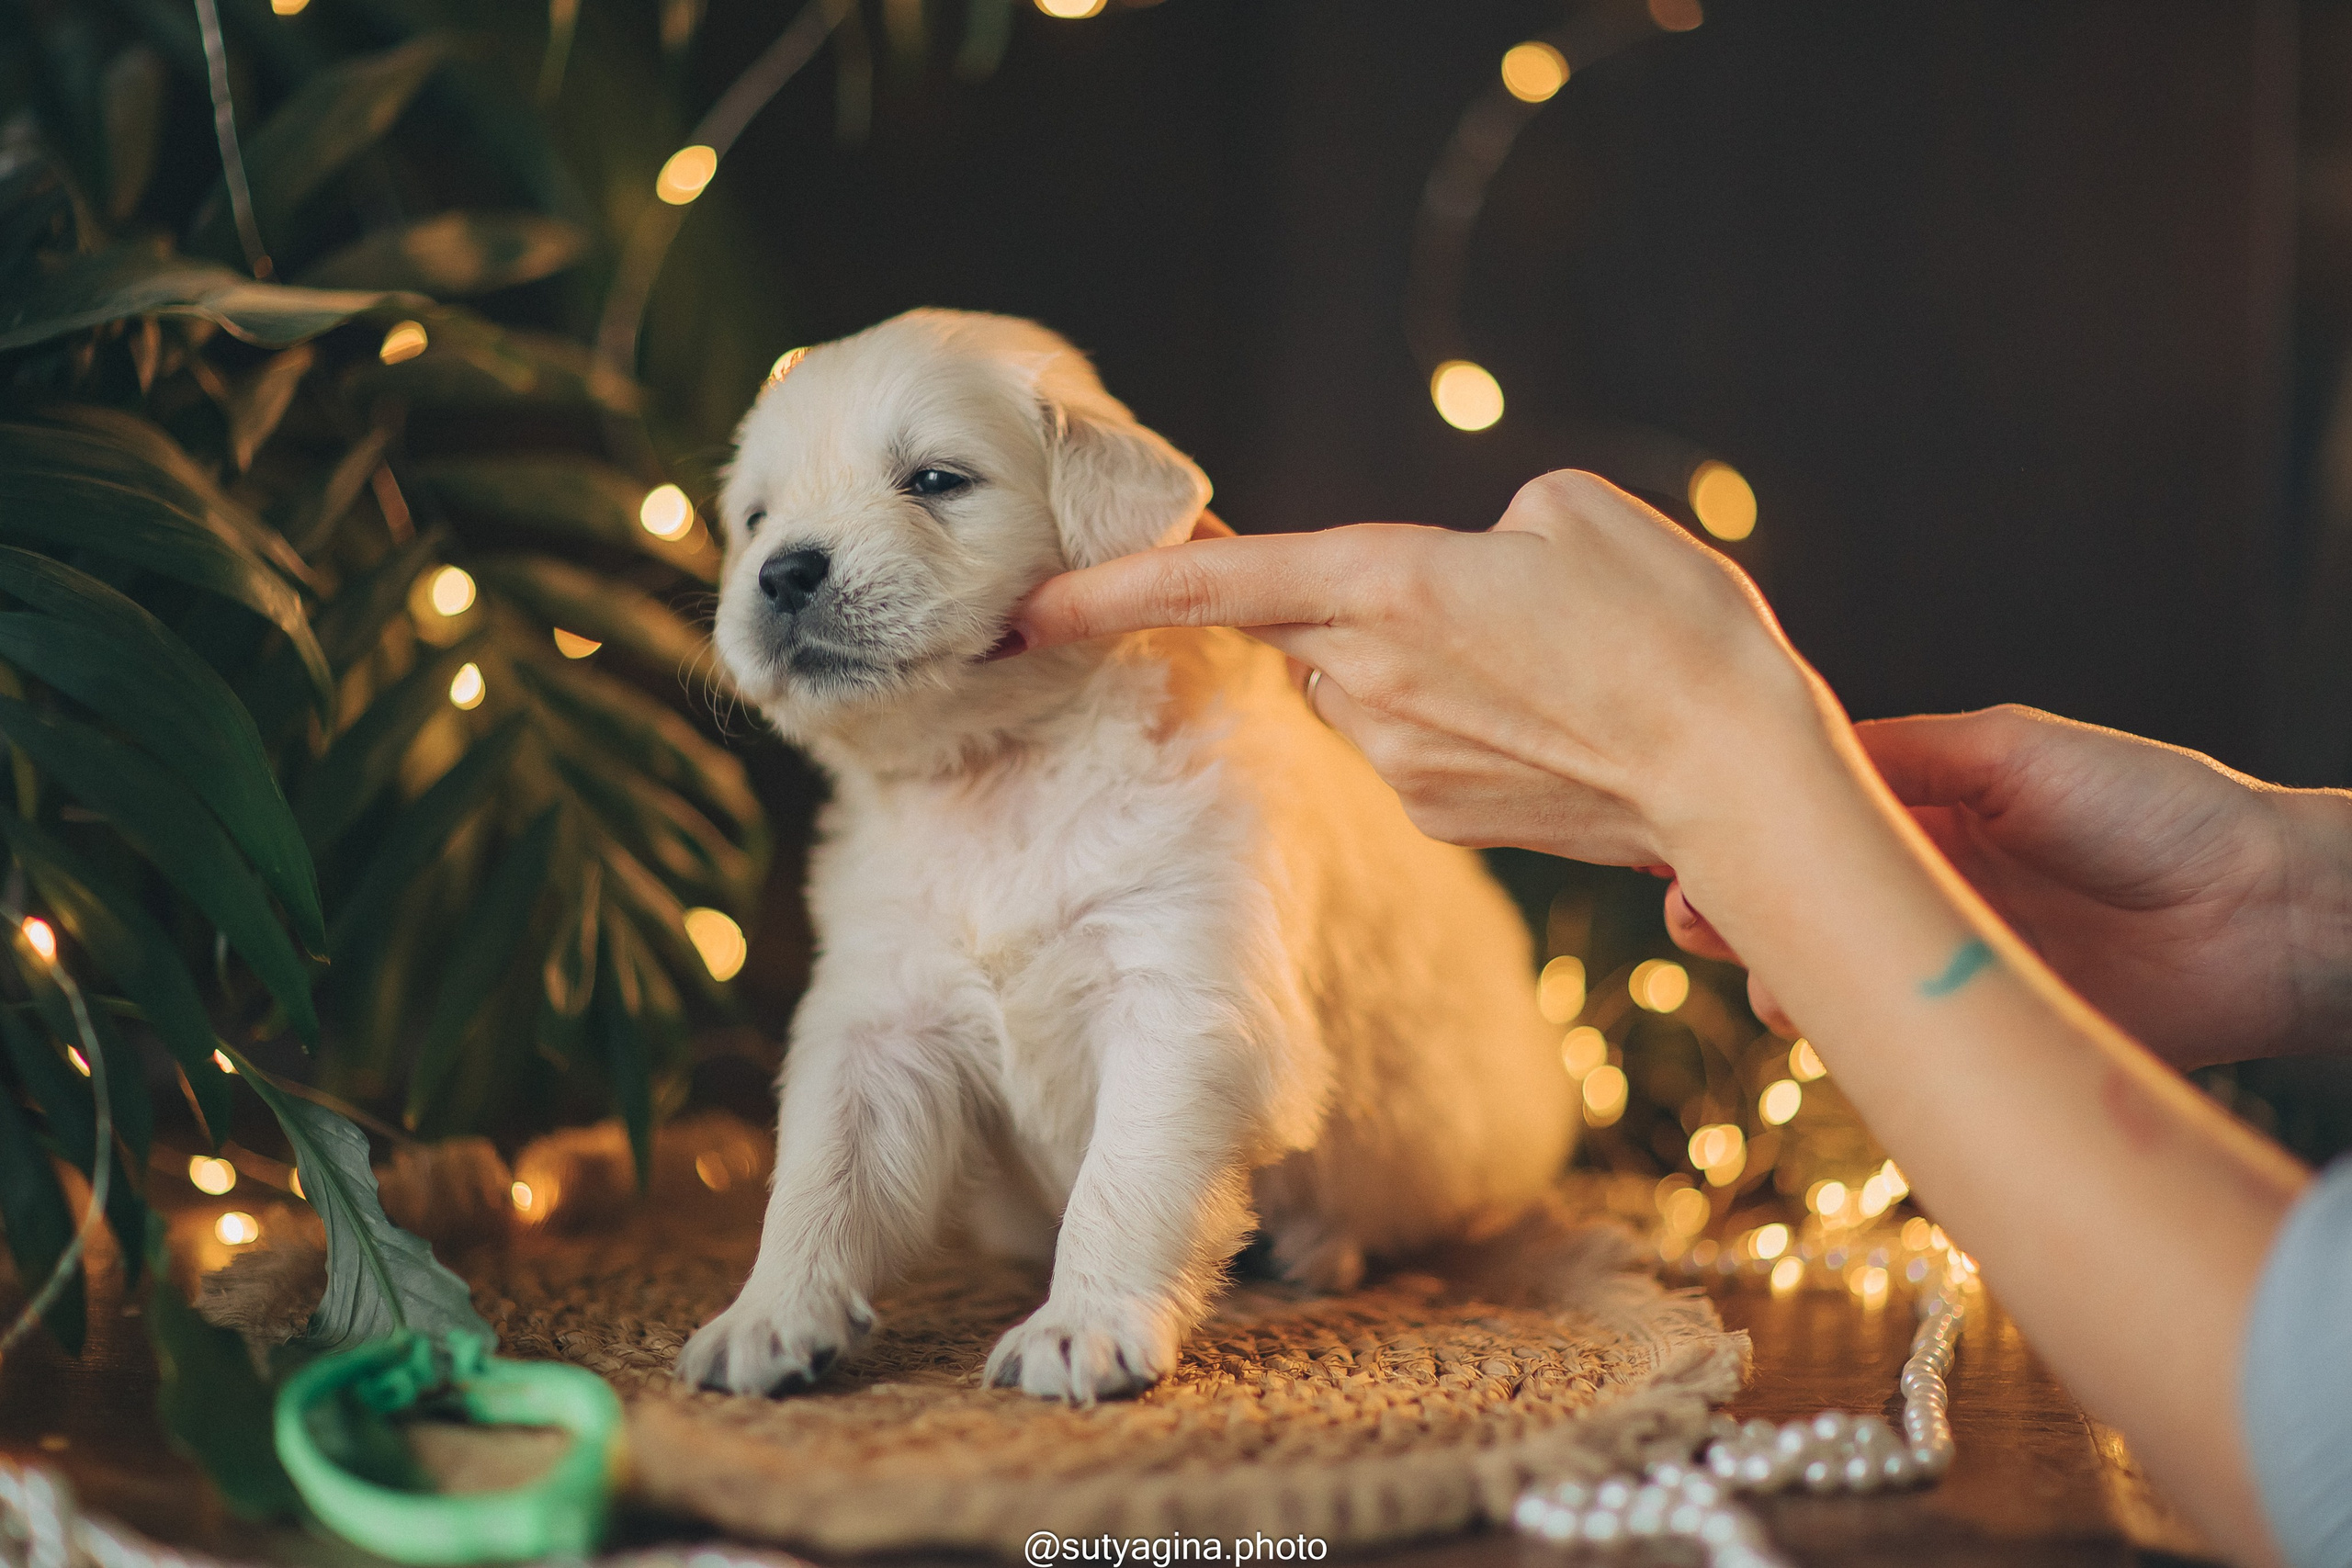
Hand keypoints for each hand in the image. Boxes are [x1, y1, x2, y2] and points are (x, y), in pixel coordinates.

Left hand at [1008, 471, 1829, 867]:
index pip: (1221, 580)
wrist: (1739, 774)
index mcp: (1391, 585)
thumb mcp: (1574, 515)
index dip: (1117, 587)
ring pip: (1359, 686)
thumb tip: (1436, 585)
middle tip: (1462, 607)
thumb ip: (1471, 534)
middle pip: (1302, 627)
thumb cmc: (1672, 626)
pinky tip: (1542, 720)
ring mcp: (1400, 758)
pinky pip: (1408, 741)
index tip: (1034, 606)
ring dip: (1410, 663)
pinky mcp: (1439, 811)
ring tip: (1535, 665)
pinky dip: (1450, 719)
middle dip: (1344, 606)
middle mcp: (1370, 679)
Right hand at [1667, 705, 2351, 1066]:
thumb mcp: (2007, 752)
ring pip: (1828, 972)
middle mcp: (1921, 889)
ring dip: (1775, 971)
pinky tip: (1807, 1012)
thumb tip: (1786, 764)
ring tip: (1755, 968)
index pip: (1806, 820)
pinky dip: (1837, 1026)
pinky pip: (1884, 1033)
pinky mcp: (1973, 1031)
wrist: (2260, 912)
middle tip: (1690, 913)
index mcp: (1925, 811)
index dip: (1740, 829)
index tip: (1677, 838)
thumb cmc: (2150, 806)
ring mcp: (1942, 964)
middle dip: (1731, 905)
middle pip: (1800, 901)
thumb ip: (1898, 756)